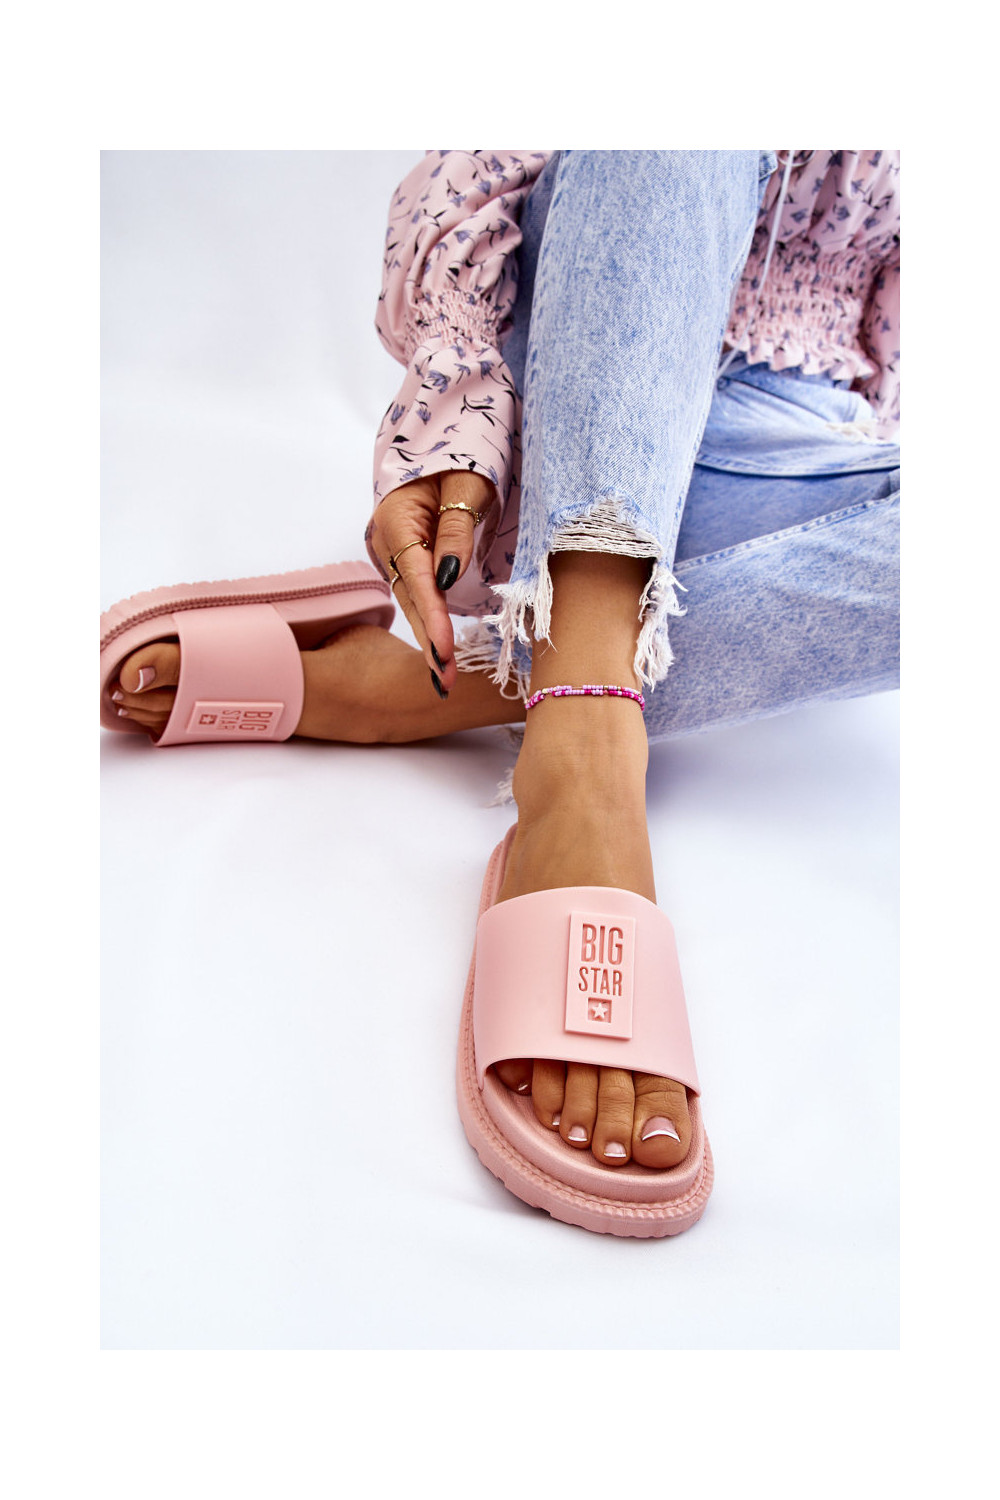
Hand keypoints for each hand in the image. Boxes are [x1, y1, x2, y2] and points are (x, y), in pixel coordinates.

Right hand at [369, 469, 495, 692]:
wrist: (444, 447)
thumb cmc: (461, 459)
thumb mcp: (467, 487)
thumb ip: (456, 531)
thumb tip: (449, 578)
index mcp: (397, 519)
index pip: (417, 577)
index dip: (432, 616)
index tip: (443, 651)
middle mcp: (388, 540)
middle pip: (410, 598)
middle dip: (429, 641)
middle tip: (444, 681)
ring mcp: (394, 552)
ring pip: (413, 603)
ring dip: (429, 639)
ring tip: (445, 679)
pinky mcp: (406, 560)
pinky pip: (418, 596)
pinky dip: (430, 624)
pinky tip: (439, 653)